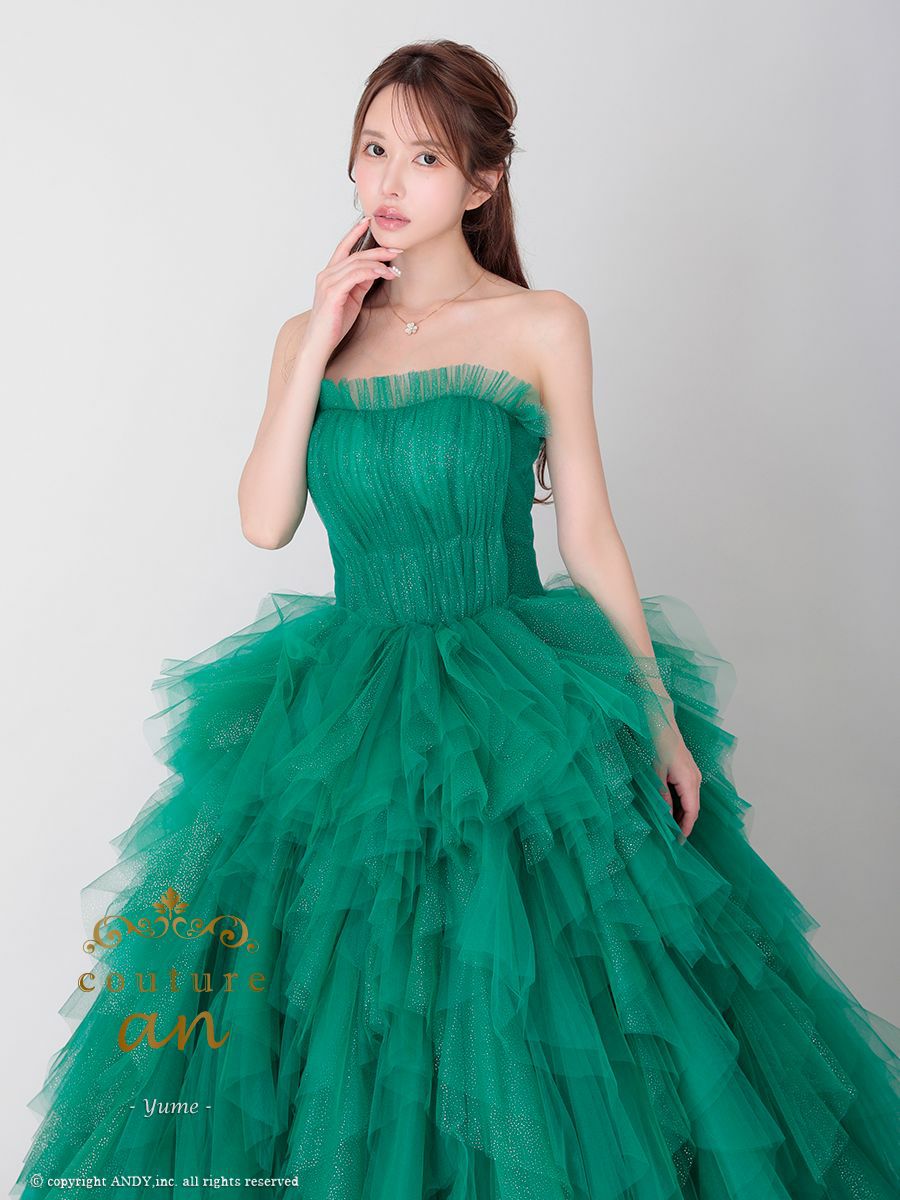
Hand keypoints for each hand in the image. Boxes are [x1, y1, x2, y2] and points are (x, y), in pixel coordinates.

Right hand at [304, 215, 403, 356]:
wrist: (320, 343)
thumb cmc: (334, 324)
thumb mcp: (352, 299)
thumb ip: (360, 283)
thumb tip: (375, 271)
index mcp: (329, 275)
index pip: (343, 248)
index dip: (355, 233)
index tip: (369, 222)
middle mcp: (326, 275)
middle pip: (354, 254)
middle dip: (377, 250)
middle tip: (396, 249)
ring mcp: (328, 283)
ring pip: (356, 263)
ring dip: (378, 262)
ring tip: (395, 265)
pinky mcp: (333, 293)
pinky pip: (355, 276)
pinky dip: (371, 272)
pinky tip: (384, 274)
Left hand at [651, 719, 702, 840]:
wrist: (659, 719)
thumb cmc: (657, 743)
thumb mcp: (656, 772)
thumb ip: (662, 795)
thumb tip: (667, 815)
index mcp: (690, 780)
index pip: (692, 811)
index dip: (686, 828)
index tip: (678, 842)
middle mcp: (695, 777)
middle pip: (693, 807)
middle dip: (684, 822)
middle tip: (671, 838)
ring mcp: (692, 772)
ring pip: (689, 799)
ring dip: (681, 812)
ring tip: (669, 826)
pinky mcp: (686, 768)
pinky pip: (686, 790)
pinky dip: (680, 801)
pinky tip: (669, 807)